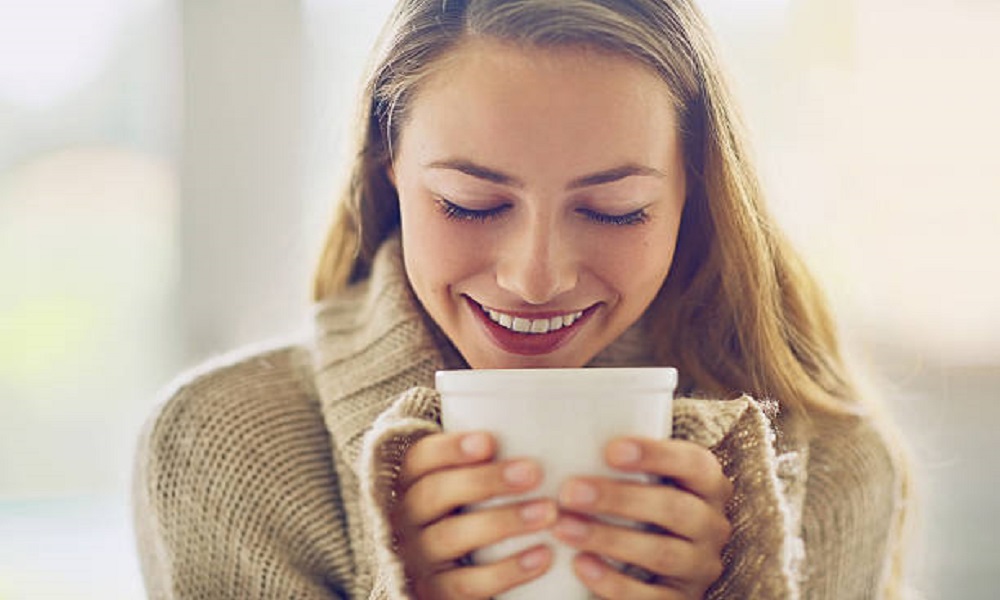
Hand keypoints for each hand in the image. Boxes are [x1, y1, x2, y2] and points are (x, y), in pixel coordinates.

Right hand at [394, 431, 557, 598]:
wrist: (450, 573)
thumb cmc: (470, 508)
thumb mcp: (468, 480)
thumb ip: (491, 453)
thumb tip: (546, 413)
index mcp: (411, 481)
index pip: (420, 458)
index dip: (451, 448)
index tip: (490, 440)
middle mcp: (406, 517)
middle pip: (435, 493)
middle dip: (484, 481)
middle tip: (533, 473)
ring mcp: (418, 558)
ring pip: (452, 537)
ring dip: (503, 522)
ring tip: (549, 512)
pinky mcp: (434, 592)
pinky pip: (467, 585)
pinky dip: (506, 571)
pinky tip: (542, 556)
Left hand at [551, 438, 732, 598]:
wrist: (653, 567)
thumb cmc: (638, 506)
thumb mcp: (643, 480)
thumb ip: (621, 462)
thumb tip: (568, 433)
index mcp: (707, 484)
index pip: (693, 463)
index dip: (655, 455)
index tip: (610, 450)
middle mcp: (711, 525)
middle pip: (674, 508)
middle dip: (619, 499)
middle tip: (570, 492)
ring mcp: (700, 566)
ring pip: (661, 553)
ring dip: (608, 539)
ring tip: (564, 527)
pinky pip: (651, 596)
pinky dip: (614, 582)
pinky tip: (581, 564)